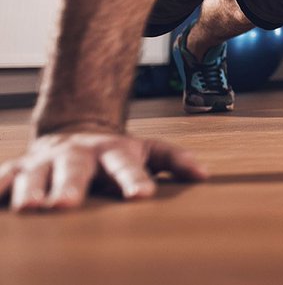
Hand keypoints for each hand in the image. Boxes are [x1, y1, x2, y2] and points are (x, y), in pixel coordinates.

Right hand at [1, 128, 207, 212]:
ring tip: (31, 209)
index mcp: (113, 152)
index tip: (141, 197)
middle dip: (70, 187)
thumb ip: (175, 160)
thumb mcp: (148, 150)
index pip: (127, 166)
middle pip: (75, 170)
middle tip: (66, 207)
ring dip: (32, 191)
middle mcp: (78, 155)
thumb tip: (204, 176)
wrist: (76, 132)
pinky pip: (4, 177)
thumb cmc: (116, 153)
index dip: (134, 180)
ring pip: (36, 175)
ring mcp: (46, 161)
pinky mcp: (18, 168)